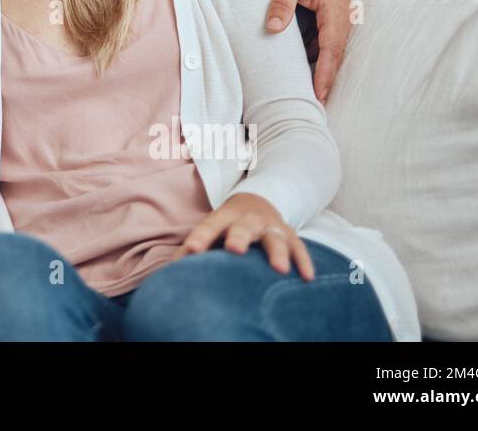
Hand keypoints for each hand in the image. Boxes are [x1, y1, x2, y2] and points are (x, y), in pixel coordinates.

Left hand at [177, 192, 314, 280]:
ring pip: (275, 237)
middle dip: (239, 237)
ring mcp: (271, 226)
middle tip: (234, 249)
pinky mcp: (290, 235)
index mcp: (224, 216)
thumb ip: (193, 247)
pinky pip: (299, 248)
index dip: (201, 237)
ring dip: (277, 252)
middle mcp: (249, 219)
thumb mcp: (211, 228)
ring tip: (278, 269)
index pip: (210, 225)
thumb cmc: (227, 224)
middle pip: (243, 227)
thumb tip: (169, 270)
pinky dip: (304, 261)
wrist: (258, 201)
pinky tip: (307, 277)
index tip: (191, 251)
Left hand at [263, 0, 350, 103]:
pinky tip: (305, 69)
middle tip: (317, 104)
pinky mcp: (326, 16)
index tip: (319, 94)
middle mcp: (340, 14)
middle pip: (335, 53)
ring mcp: (335, 16)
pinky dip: (317, 56)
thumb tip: (273, 28)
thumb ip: (280, 2)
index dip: (326, 73)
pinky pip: (324, 42)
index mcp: (334, 7)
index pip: (331, 48)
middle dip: (328, 78)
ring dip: (323, 69)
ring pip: (331, 49)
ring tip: (312, 93)